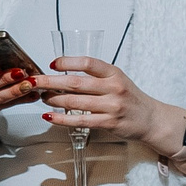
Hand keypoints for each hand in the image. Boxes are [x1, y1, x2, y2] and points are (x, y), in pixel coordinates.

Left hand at [38, 57, 185, 158]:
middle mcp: (114, 88)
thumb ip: (96, 77)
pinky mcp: (109, 123)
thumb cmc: (131, 99)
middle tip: (34, 81)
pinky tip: (49, 117)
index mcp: (115, 74)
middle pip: (75, 82)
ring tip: (43, 98)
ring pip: (75, 102)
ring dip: (53, 99)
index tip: (52, 64)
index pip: (88, 63)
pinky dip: (61, 119)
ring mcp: (112, 106)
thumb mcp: (118, 80)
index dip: (67, 62)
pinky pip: (80, 120)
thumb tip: (64, 74)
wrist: (152, 119)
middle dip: (49, 81)